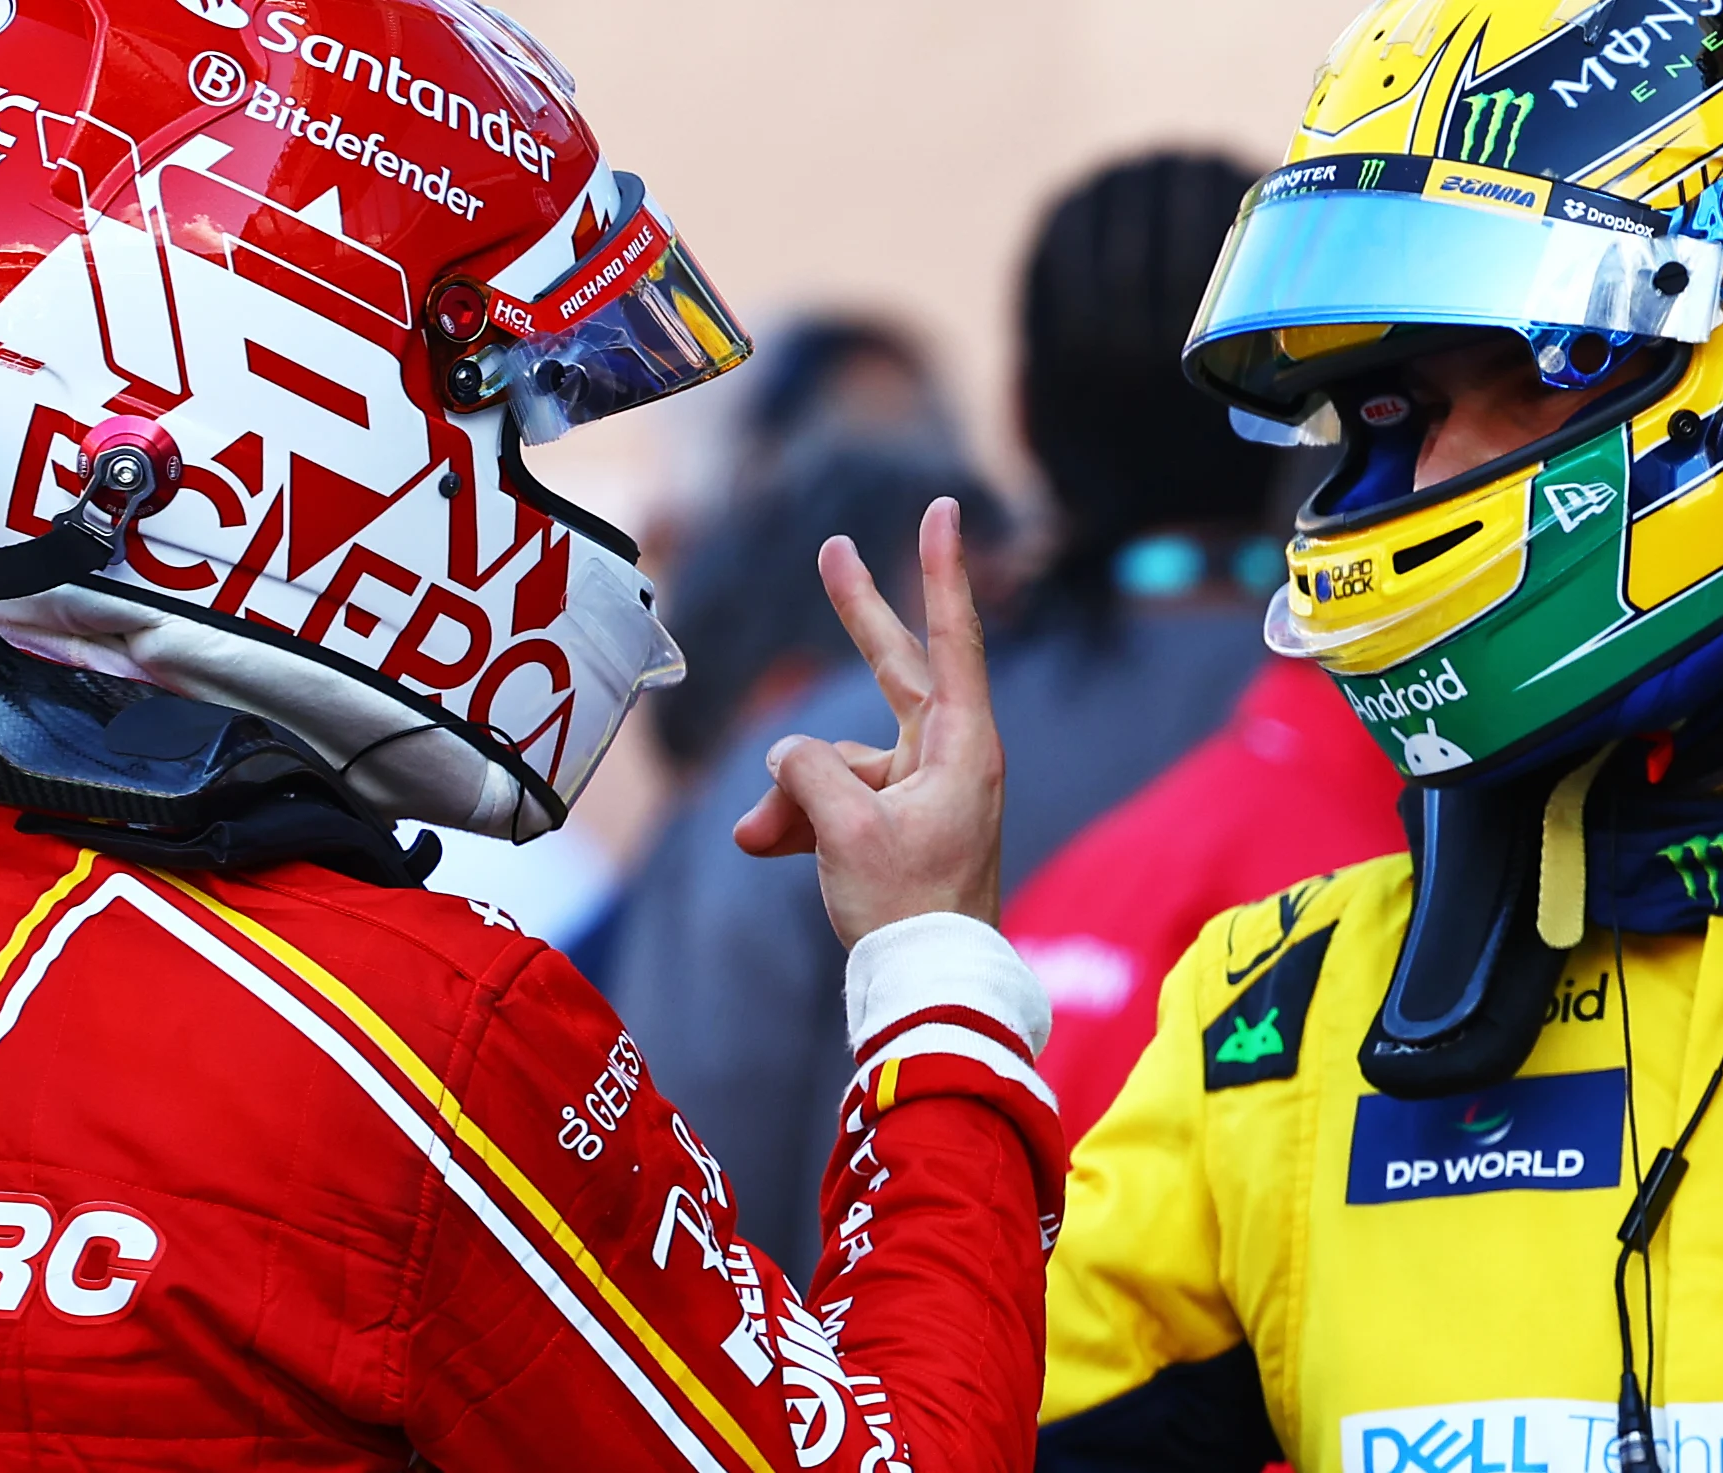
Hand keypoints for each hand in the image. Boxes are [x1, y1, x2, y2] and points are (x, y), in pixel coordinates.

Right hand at [733, 499, 1003, 948]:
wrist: (927, 989)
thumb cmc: (905, 908)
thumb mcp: (845, 828)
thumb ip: (809, 770)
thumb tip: (789, 753)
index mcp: (960, 746)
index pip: (949, 639)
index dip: (940, 571)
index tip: (941, 511)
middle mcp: (948, 757)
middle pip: (894, 669)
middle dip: (856, 619)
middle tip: (834, 549)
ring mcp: (921, 792)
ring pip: (839, 760)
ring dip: (790, 794)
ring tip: (761, 838)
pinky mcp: (895, 827)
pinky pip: (836, 801)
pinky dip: (797, 821)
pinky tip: (763, 846)